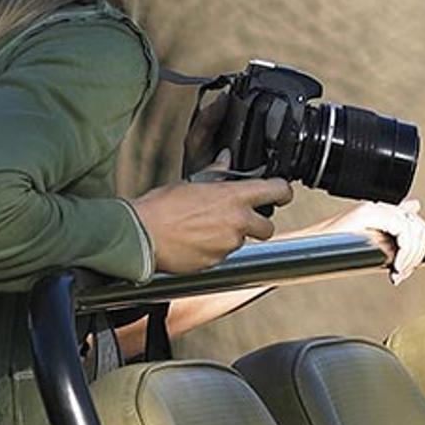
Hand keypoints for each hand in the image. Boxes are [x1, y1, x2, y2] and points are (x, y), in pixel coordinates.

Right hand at [129, 175, 292, 273]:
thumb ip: (215, 173)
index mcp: (234, 197)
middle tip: (240, 217)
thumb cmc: (161, 206)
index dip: (282, 191)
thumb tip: (225, 161)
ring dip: (231, 236)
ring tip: (204, 228)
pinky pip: (223, 255)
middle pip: (268, 227)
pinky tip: (195, 241)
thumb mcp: (191, 182)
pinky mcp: (216, 263)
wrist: (141, 235)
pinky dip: (214, 249)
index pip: (277, 190)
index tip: (281, 192)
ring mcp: (228, 245)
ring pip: (242, 241)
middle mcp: (237, 222)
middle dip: (259, 223)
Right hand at [304, 199, 424, 283]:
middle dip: (417, 255)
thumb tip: (415, 207)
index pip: (418, 224)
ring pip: (414, 229)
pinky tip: (392, 266)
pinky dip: (403, 253)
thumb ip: (392, 232)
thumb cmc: (335, 251)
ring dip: (410, 257)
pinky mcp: (369, 213)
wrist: (309, 251)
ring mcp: (375, 208)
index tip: (402, 270)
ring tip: (396, 272)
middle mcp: (380, 206)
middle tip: (400, 273)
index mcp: (383, 212)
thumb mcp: (370, 245)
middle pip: (420, 226)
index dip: (417, 250)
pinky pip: (403, 230)